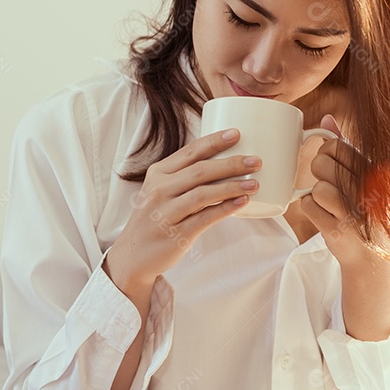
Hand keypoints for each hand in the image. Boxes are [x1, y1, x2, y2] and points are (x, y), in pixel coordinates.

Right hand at [105, 129, 262, 287]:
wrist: (133, 255)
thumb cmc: (156, 217)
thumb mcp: (161, 190)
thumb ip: (186, 176)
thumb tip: (226, 160)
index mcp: (158, 173)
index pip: (190, 152)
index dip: (214, 141)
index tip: (236, 133)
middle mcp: (160, 190)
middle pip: (200, 171)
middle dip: (231, 163)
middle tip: (256, 161)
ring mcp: (166, 212)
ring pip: (203, 194)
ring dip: (232, 187)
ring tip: (255, 183)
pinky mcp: (176, 234)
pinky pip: (205, 218)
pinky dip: (226, 209)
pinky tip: (243, 202)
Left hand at [299, 115, 386, 266]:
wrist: (372, 254)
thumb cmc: (364, 207)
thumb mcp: (362, 174)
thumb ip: (345, 146)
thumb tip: (326, 118)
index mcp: (372, 169)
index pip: (336, 145)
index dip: (326, 153)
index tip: (332, 164)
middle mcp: (367, 187)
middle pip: (321, 163)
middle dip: (318, 173)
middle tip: (329, 185)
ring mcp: (354, 209)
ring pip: (317, 187)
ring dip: (316, 196)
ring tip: (330, 204)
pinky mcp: (339, 229)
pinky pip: (309, 207)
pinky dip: (311, 211)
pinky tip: (326, 216)